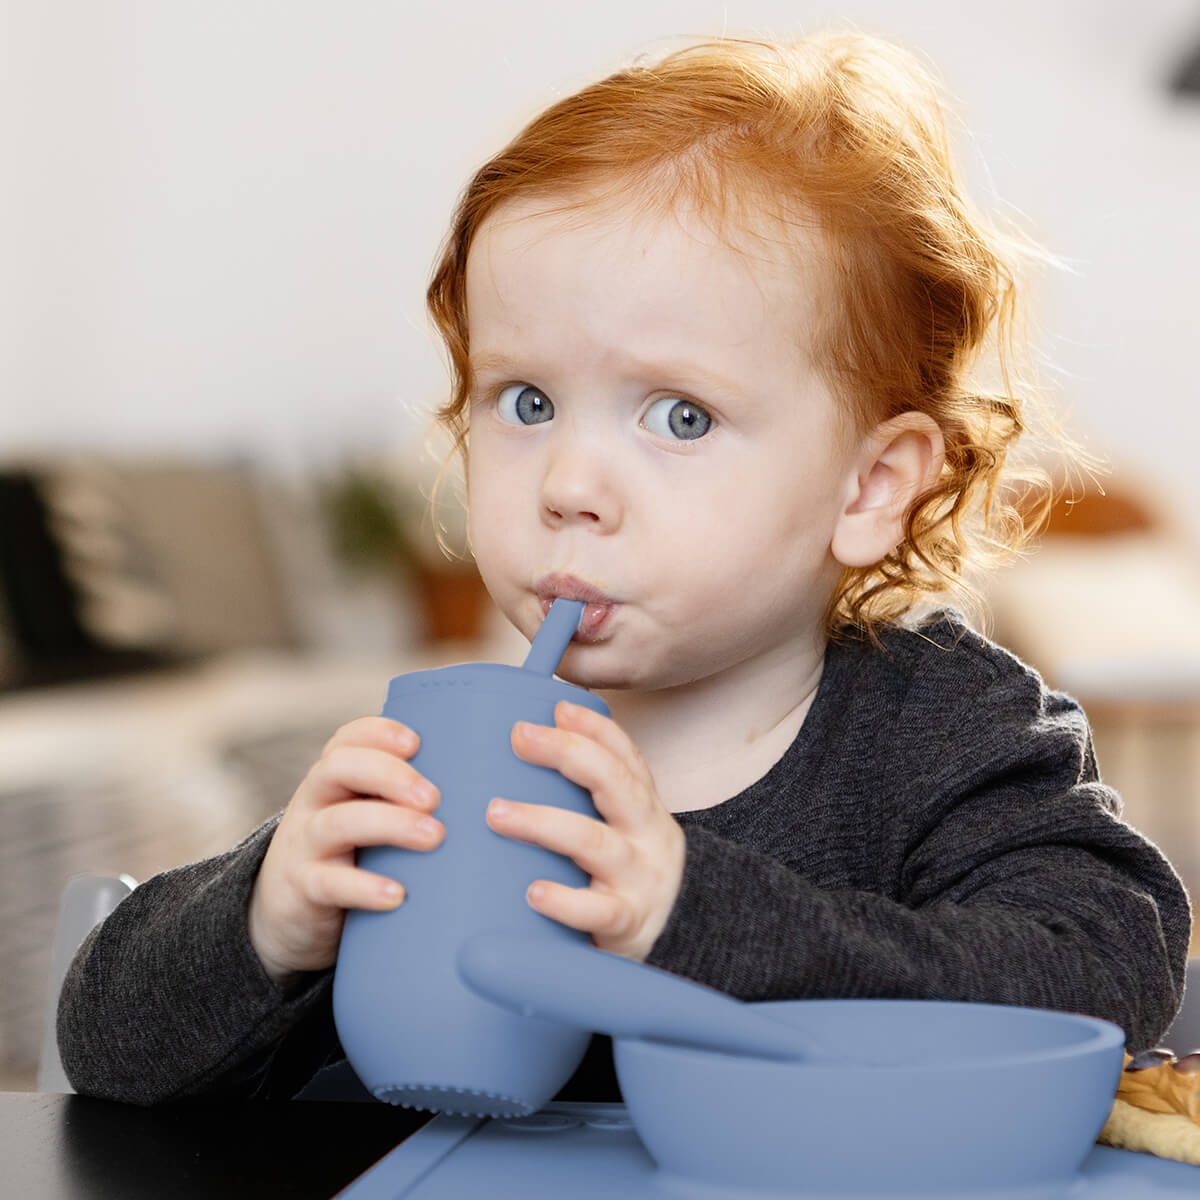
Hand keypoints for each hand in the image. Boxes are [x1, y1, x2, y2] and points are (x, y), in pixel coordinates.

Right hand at [246, 717, 444, 986]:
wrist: (289, 912)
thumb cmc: (352, 851)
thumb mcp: (368, 814)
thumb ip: (410, 796)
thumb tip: (494, 779)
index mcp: (336, 776)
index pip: (349, 738)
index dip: (380, 732)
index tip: (417, 741)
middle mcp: (316, 800)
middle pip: (340, 767)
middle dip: (391, 774)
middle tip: (436, 797)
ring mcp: (305, 844)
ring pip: (338, 822)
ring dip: (390, 824)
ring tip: (434, 835)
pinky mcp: (304, 890)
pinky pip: (329, 884)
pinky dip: (364, 887)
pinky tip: (398, 894)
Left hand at [485, 701, 685, 961]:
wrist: (687, 938)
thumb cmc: (632, 872)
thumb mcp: (625, 825)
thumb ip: (591, 791)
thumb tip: (531, 740)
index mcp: (642, 806)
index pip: (625, 755)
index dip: (595, 727)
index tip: (558, 706)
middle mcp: (646, 834)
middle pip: (615, 783)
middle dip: (569, 754)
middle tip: (519, 736)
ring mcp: (638, 878)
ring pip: (594, 843)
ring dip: (544, 823)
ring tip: (497, 813)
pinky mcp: (626, 923)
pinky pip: (597, 911)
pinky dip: (565, 901)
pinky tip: (533, 893)